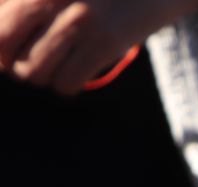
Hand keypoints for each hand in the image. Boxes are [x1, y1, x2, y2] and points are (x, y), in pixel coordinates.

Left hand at [0, 0, 197, 94]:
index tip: (11, 49)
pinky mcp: (105, 44)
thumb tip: (3, 37)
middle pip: (4, 49)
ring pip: (33, 71)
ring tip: (55, 66)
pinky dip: (67, 84)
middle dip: (12, 62)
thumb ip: (21, 4)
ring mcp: (79, 21)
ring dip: (41, 75)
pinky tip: (75, 72)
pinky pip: (67, 83)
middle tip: (27, 60)